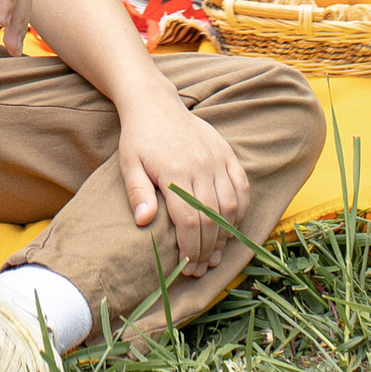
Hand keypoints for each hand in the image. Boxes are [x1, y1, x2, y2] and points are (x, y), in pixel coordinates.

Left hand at [114, 81, 249, 267]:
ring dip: (225, 234)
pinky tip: (231, 227)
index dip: (190, 249)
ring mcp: (216, 159)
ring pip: (230, 206)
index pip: (189, 221)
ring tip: (215, 254)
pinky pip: (241, 186)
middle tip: (201, 268)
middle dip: (207, 249)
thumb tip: (143, 222)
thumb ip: (137, 193)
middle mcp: (199, 166)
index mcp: (174, 172)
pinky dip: (240, 210)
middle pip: (211, 218)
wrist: (155, 103)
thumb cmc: (138, 138)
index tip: (187, 267)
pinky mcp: (226, 153)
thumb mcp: (129, 164)